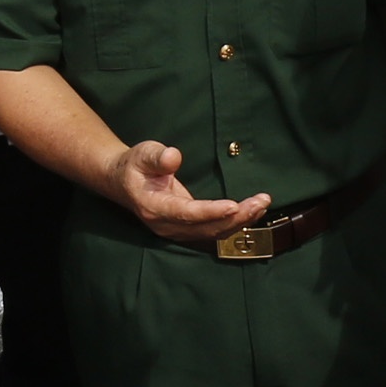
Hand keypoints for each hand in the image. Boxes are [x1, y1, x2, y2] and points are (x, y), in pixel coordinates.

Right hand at [107, 139, 268, 246]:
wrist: (124, 182)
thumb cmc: (135, 165)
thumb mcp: (142, 153)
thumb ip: (157, 156)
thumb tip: (174, 157)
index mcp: (154, 207)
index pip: (186, 213)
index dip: (210, 212)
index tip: (232, 206)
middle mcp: (167, 225)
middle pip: (206, 228)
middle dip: (236, 217)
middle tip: (260, 202)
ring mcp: (177, 230)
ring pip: (213, 233)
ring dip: (240, 221)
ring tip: (262, 204)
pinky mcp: (188, 229)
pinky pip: (214, 231)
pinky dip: (235, 223)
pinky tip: (253, 211)